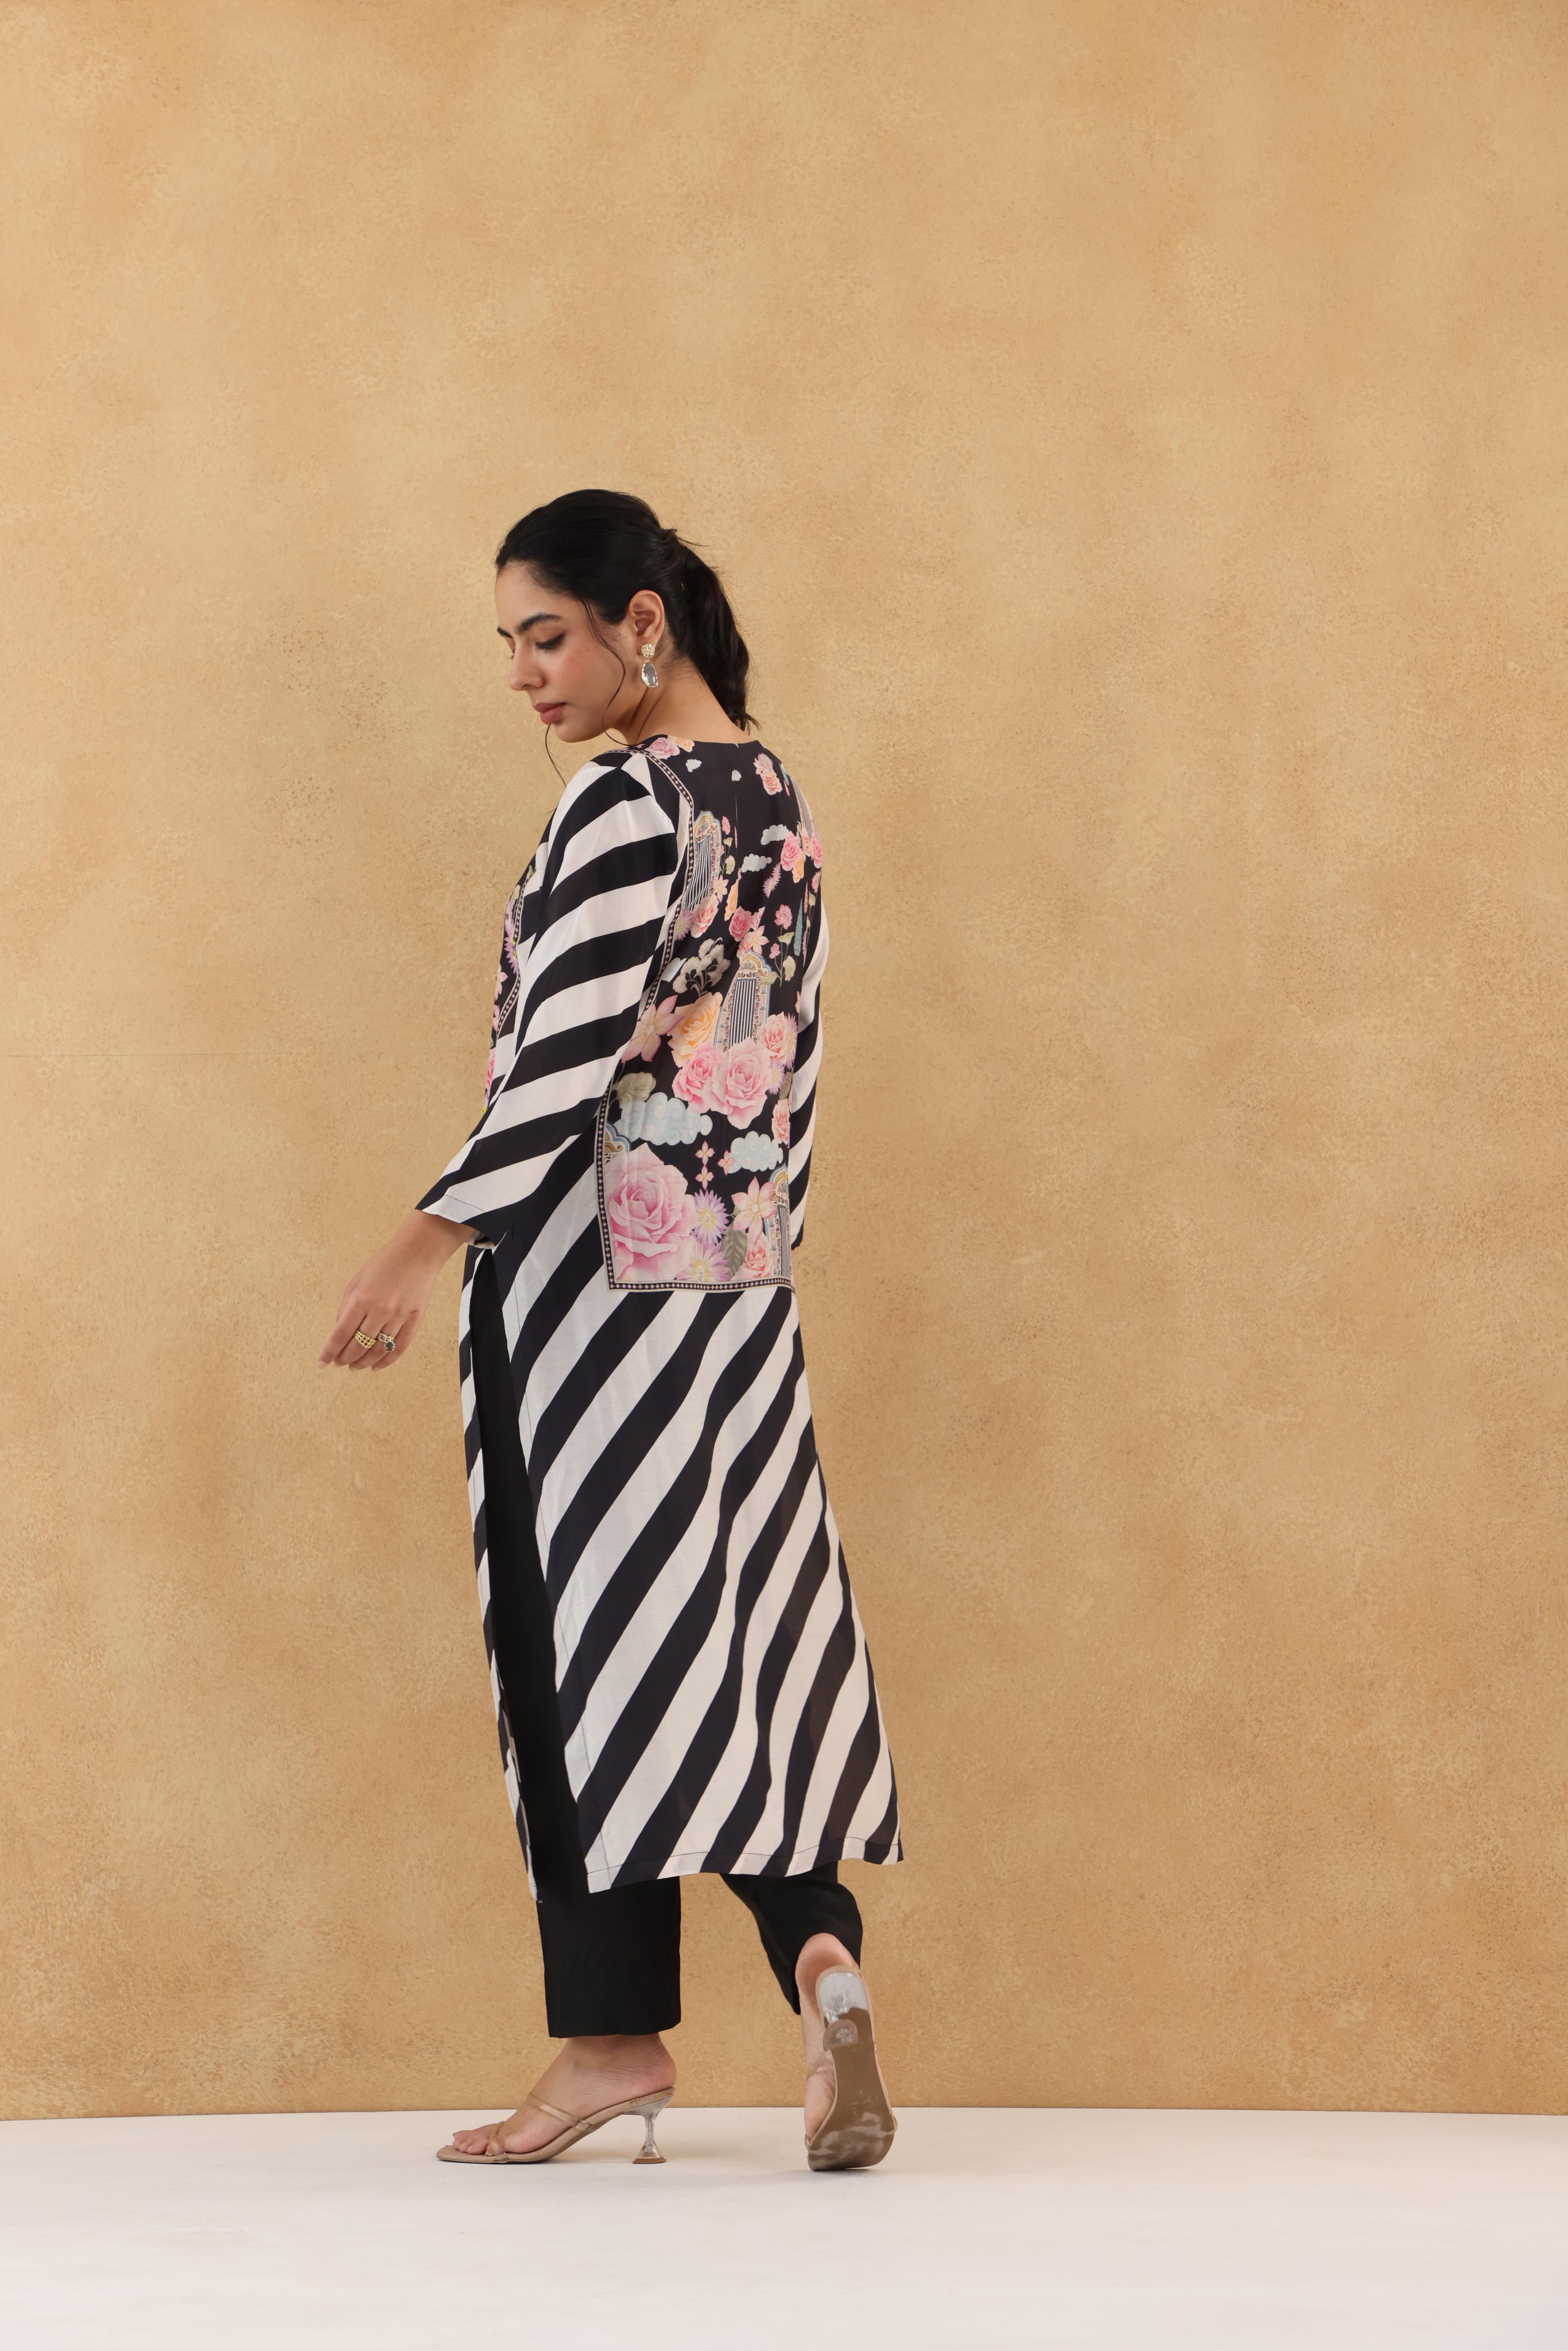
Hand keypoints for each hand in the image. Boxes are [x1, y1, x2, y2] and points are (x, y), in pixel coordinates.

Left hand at [317, 1211, 477, 1371]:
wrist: (418, 1252)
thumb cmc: (384, 1263)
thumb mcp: (357, 1281)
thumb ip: (346, 1307)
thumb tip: (338, 1332)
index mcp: (361, 1299)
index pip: (340, 1334)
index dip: (329, 1351)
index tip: (322, 1362)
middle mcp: (380, 1310)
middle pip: (358, 1346)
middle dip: (345, 1358)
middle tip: (339, 1363)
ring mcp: (399, 1317)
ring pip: (378, 1350)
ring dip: (363, 1362)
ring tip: (354, 1366)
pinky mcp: (414, 1320)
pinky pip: (399, 1347)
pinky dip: (386, 1361)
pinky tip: (375, 1366)